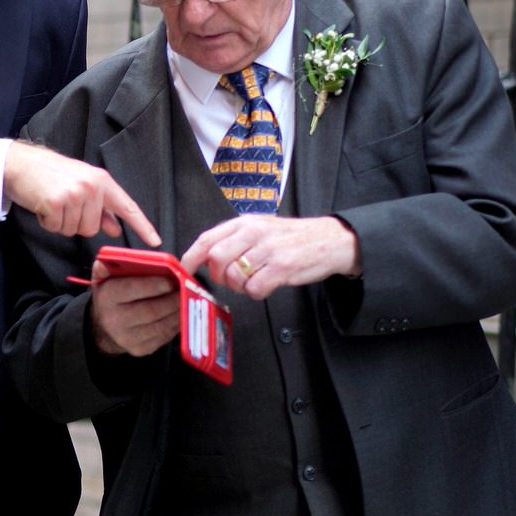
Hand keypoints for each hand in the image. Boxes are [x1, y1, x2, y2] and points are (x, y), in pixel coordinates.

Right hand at [5, 142, 161, 246]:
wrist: (21, 163)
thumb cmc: (51, 175)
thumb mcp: (81, 185)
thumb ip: (101, 208)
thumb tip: (116, 229)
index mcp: (102, 181)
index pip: (127, 207)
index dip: (142, 226)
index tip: (155, 242)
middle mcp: (91, 186)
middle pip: (93, 228)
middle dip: (77, 223)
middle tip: (64, 204)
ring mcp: (74, 194)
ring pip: (74, 231)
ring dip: (61, 222)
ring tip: (53, 203)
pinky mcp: (56, 202)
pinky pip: (57, 228)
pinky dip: (48, 222)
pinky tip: (43, 206)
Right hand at [88, 260, 181, 356]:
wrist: (103, 329)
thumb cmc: (111, 297)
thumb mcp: (104, 279)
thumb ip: (107, 267)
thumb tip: (107, 262)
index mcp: (107, 298)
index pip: (131, 290)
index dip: (153, 285)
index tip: (171, 280)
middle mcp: (115, 320)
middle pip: (150, 310)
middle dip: (172, 299)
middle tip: (187, 289)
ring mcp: (128, 338)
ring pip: (161, 325)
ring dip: (179, 311)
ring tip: (189, 299)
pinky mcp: (141, 349)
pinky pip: (164, 336)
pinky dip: (177, 323)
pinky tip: (183, 313)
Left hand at [178, 215, 362, 299]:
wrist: (330, 240)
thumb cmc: (293, 237)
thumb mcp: (261, 227)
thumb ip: (235, 239)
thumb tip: (207, 257)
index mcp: (245, 222)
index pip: (207, 238)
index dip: (191, 256)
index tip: (185, 269)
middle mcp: (254, 233)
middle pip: (216, 259)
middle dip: (218, 275)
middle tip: (230, 279)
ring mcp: (268, 250)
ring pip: (234, 277)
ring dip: (240, 286)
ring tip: (254, 280)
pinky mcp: (282, 268)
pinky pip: (254, 289)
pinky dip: (257, 293)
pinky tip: (267, 284)